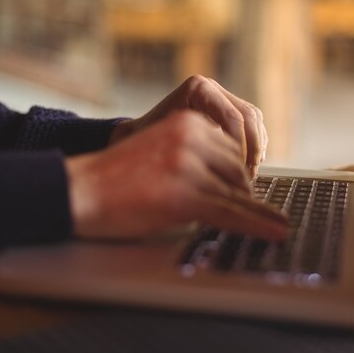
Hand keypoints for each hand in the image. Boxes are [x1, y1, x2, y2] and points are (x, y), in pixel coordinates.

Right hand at [67, 110, 285, 240]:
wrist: (78, 190)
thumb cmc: (115, 178)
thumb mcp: (161, 150)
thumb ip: (194, 155)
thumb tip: (231, 180)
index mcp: (188, 122)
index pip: (232, 148)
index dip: (241, 175)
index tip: (249, 191)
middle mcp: (192, 136)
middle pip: (238, 170)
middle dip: (243, 194)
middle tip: (252, 212)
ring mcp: (189, 164)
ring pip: (237, 193)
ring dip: (253, 212)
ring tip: (274, 226)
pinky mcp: (186, 193)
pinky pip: (230, 213)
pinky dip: (258, 225)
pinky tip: (275, 231)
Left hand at [110, 75, 267, 177]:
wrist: (135, 138)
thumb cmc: (143, 143)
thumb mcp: (159, 144)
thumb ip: (185, 153)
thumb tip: (214, 173)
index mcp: (197, 89)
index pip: (232, 117)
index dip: (242, 148)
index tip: (239, 173)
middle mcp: (212, 88)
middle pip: (249, 115)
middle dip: (252, 148)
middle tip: (248, 176)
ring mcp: (221, 98)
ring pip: (254, 120)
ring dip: (256, 148)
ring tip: (249, 174)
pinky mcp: (227, 111)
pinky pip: (251, 126)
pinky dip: (254, 146)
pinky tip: (248, 167)